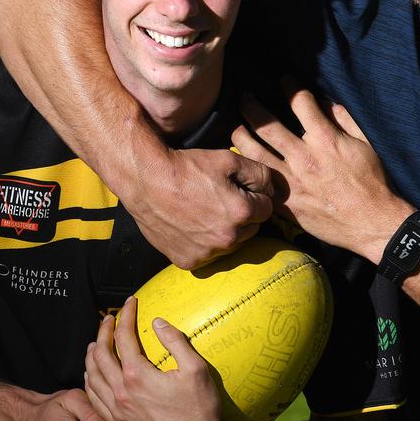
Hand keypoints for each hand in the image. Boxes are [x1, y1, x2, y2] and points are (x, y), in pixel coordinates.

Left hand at [84, 297, 230, 420]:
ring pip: (92, 378)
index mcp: (137, 376)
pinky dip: (90, 382)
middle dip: (103, 332)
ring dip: (92, 356)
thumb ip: (175, 341)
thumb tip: (158, 322)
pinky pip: (94, 400)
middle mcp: (121, 393)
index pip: (124, 337)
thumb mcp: (196, 370)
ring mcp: (117, 411)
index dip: (126, 315)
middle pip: (100, 355)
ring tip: (96, 343)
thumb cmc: (200, 410)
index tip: (131, 302)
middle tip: (109, 319)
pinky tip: (94, 377)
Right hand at [122, 148, 273, 268]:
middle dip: (242, 215)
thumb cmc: (187, 168)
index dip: (254, 196)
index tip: (237, 188)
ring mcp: (208, 253)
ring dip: (225, 231)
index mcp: (241, 213)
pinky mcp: (189, 261)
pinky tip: (192, 225)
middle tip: (220, 198)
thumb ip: (260, 173)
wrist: (147, 182)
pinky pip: (208, 255)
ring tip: (205, 211)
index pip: (266, 209)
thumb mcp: (229, 159)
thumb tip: (272, 189)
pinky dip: (204, 243)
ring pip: (231, 244)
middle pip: (251, 229)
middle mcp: (228, 239)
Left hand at [232, 86, 412, 264]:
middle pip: (266, 124)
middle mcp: (304, 157)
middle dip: (251, 106)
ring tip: (236, 127)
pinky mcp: (285, 203)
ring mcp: (291, 181)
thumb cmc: (372, 182)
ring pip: (253, 152)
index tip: (283, 80)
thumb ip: (344, 120)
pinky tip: (242, 160)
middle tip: (244, 97)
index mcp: (325, 139)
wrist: (371, 224)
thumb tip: (324, 103)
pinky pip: (258, 181)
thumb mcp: (365, 144)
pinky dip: (247, 168)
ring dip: (240, 135)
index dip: (289, 85)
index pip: (300, 102)